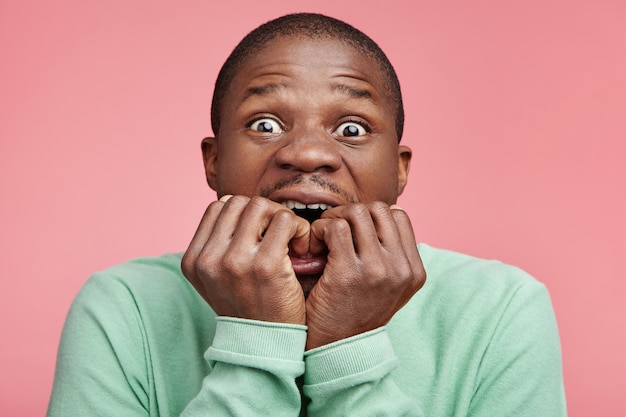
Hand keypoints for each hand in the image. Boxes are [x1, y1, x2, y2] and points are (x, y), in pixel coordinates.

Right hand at [181, 195, 310, 324]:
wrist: (264, 346)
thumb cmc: (248, 307)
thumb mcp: (216, 279)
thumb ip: (217, 246)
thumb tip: (231, 205)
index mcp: (193, 260)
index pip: (218, 207)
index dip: (244, 213)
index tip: (260, 233)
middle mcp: (209, 259)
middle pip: (239, 202)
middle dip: (264, 212)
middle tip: (280, 234)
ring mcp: (235, 261)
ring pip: (261, 206)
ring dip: (281, 218)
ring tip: (291, 240)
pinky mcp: (266, 265)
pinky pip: (285, 220)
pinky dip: (298, 228)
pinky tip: (301, 247)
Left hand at [305, 202, 425, 348]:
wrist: (336, 349)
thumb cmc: (355, 311)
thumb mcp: (388, 287)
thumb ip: (392, 255)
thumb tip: (386, 212)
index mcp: (414, 271)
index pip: (399, 216)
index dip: (372, 216)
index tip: (353, 231)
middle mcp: (401, 269)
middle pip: (379, 209)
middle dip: (351, 213)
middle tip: (333, 230)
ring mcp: (378, 270)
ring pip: (357, 212)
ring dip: (334, 219)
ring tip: (322, 238)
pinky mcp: (349, 273)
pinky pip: (336, 228)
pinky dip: (320, 230)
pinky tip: (314, 247)